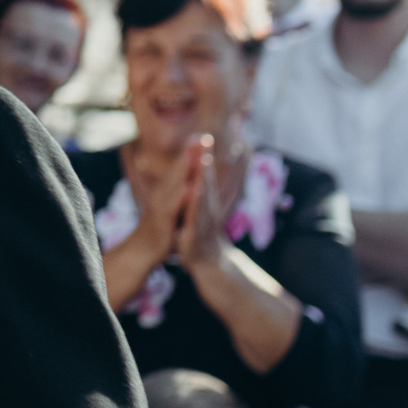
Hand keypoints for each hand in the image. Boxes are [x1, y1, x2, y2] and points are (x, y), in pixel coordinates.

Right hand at [127, 137, 206, 268]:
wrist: (140, 253)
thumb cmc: (158, 231)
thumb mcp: (169, 210)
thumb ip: (178, 196)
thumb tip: (189, 182)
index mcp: (166, 192)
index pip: (180, 169)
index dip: (190, 153)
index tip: (202, 137)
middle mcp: (161, 195)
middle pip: (177, 171)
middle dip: (190, 153)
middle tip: (202, 137)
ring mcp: (160, 207)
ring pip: (174, 185)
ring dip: (185, 169)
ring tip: (196, 154)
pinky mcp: (162, 221)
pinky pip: (174, 208)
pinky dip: (182, 197)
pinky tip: (191, 187)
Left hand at [177, 133, 243, 274]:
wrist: (213, 271)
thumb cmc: (206, 244)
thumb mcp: (201, 220)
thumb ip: (200, 202)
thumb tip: (197, 184)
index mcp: (205, 205)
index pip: (204, 178)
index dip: (202, 157)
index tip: (200, 136)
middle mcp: (207, 210)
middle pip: (206, 181)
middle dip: (203, 160)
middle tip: (204, 138)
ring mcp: (204, 223)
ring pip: (203, 197)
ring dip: (203, 178)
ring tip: (202, 159)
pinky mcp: (198, 236)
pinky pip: (196, 219)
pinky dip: (195, 205)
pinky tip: (194, 191)